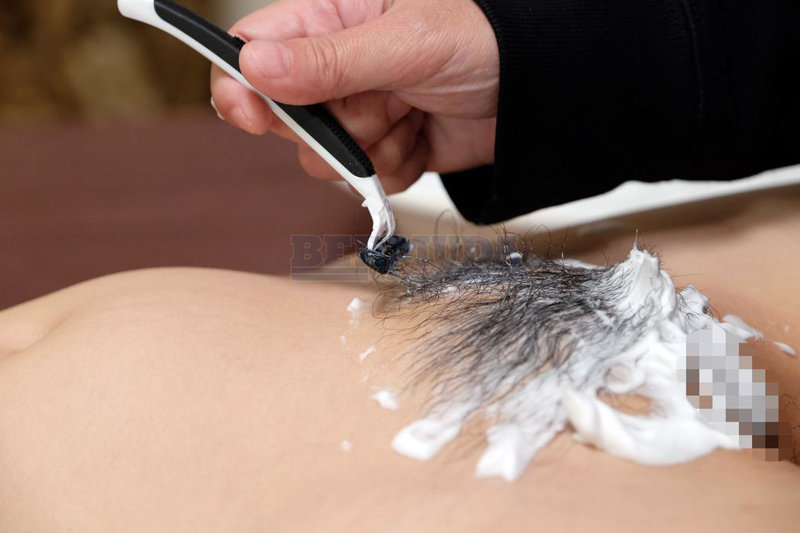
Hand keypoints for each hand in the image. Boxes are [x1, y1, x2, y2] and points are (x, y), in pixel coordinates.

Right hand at [210, 0, 498, 192]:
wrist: (540, 91)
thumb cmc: (487, 38)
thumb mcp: (407, 41)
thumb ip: (330, 59)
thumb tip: (254, 68)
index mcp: (332, 20)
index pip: (254, 50)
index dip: (241, 85)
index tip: (251, 116)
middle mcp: (338, 69)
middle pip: (287, 118)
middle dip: (332, 125)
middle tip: (379, 101)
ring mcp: (361, 113)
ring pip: (325, 158)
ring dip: (372, 147)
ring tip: (412, 112)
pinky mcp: (386, 150)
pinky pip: (367, 180)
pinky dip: (398, 167)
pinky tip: (424, 137)